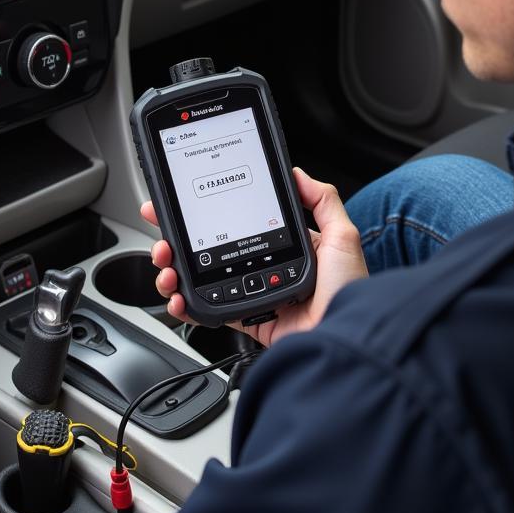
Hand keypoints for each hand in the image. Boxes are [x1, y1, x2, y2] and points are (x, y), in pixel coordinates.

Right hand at [141, 166, 366, 346]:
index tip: (185, 207)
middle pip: (213, 252)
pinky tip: (177, 297)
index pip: (240, 224)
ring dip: (177, 273)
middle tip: (164, 241)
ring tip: (168, 269)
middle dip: (181, 245)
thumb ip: (323, 201)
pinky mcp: (249, 319)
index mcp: (287, 247)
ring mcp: (256, 295)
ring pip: (205, 280)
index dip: (210, 217)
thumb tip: (297, 173)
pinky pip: (212, 311)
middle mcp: (268, 269)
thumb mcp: (343, 236)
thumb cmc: (349, 292)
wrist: (345, 339)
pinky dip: (188, 306)